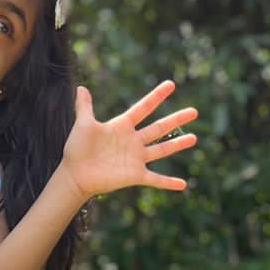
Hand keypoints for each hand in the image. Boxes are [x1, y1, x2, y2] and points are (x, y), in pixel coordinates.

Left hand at [61, 80, 196, 200]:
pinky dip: (168, 183)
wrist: (75, 175)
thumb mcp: (83, 125)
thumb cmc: (77, 150)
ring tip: (194, 138)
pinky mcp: (135, 175)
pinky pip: (155, 179)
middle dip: (176, 119)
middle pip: (159, 127)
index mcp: (122, 126)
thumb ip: (84, 107)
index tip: (170, 84)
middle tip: (194, 111)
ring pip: (162, 150)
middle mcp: (133, 141)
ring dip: (178, 144)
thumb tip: (81, 87)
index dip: (156, 96)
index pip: (143, 108)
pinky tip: (183, 185)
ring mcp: (136, 158)